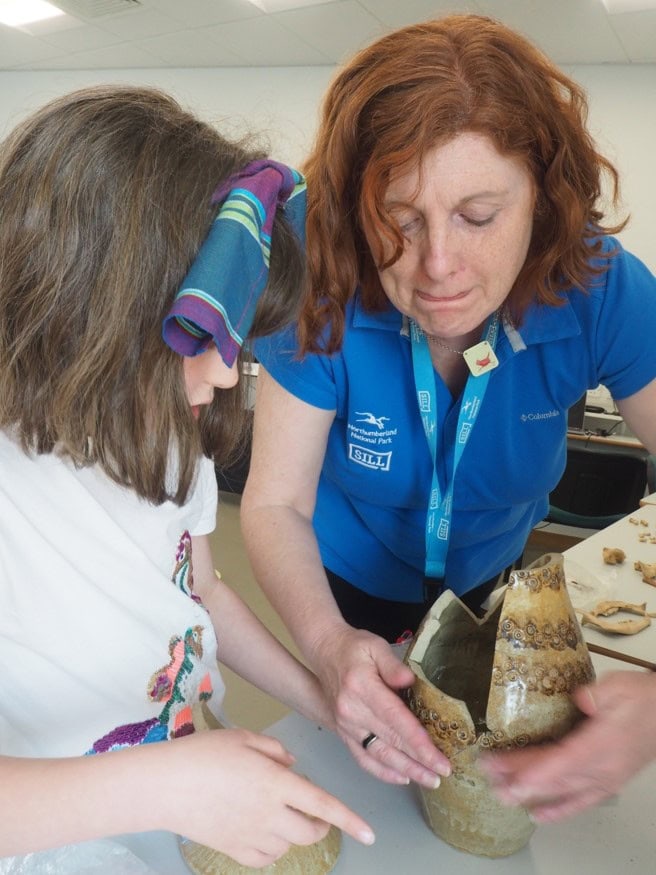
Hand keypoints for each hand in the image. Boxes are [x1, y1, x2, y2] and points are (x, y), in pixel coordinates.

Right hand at [160, 729, 374, 867]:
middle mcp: (269, 814)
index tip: (370, 834)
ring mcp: (251, 835)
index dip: (350, 820)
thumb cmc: (202, 754)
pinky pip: (266, 858)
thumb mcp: (244, 738)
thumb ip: (275, 750)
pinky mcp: (233, 850)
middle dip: (320, 823)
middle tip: (312, 809)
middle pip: (311, 831)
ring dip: (293, 833)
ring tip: (276, 812)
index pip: (323, 805)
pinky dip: (272, 848)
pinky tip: (261, 831)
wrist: (164, 785)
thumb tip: (293, 764)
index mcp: (276, 782)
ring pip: (289, 846)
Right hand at [309, 624, 450, 787]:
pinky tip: (401, 777)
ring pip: (378, 755)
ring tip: (429, 780)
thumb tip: (409, 681)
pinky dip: (382, 771)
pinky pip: (362, 757)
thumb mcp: (375, 646)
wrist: (324, 651)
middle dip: (419, 762)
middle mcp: (352, 711)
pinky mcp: (343, 731)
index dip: (418, 743)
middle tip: (443, 774)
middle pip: (390, 742)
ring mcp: (345, 725)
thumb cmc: (353, 647)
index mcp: (362, 688)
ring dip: (405, 771)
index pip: (395, 720)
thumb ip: (393, 665)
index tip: (438, 759)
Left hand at [480, 670, 655, 822]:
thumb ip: (598, 694)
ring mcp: (605, 778)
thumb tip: (580, 698)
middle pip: (555, 777)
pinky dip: (558, 810)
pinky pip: (580, 802)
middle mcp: (603, 766)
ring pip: (562, 790)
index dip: (536, 770)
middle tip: (490, 776)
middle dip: (520, 778)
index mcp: (604, 743)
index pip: (565, 760)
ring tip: (500, 791)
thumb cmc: (643, 699)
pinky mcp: (607, 782)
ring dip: (530, 792)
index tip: (510, 775)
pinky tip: (538, 815)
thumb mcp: (620, 686)